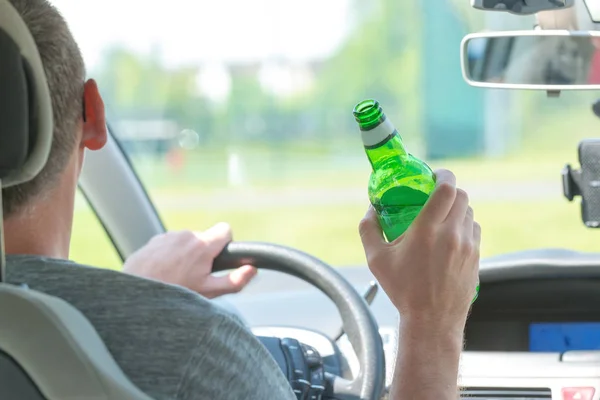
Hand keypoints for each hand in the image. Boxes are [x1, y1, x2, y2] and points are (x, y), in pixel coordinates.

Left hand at [123, 223, 256, 297]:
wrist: (137, 295)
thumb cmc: (175, 294)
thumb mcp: (209, 292)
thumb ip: (235, 280)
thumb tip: (252, 270)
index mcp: (202, 245)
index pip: (225, 229)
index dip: (225, 243)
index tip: (218, 257)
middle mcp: (186, 235)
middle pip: (204, 238)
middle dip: (203, 253)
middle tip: (195, 275)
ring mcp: (167, 236)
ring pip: (185, 241)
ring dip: (185, 254)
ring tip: (176, 276)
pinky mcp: (153, 241)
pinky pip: (168, 244)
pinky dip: (169, 255)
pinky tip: (162, 273)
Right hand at [358, 169, 479, 330]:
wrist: (432, 320)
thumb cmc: (402, 290)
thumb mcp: (376, 259)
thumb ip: (369, 229)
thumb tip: (370, 209)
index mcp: (427, 230)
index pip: (446, 189)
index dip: (443, 175)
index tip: (434, 175)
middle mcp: (451, 235)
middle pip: (462, 196)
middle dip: (449, 190)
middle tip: (435, 194)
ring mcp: (468, 247)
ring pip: (470, 213)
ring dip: (457, 208)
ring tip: (443, 216)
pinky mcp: (477, 258)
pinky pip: (474, 230)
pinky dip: (464, 225)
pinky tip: (451, 235)